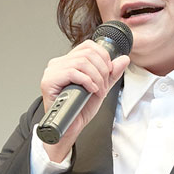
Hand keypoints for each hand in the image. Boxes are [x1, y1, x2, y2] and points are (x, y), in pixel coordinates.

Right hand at [39, 40, 129, 161]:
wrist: (70, 128)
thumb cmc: (80, 110)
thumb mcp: (100, 88)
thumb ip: (111, 74)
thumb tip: (124, 59)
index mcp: (68, 62)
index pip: (88, 46)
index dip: (103, 56)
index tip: (109, 72)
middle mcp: (58, 63)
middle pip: (87, 53)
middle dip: (102, 70)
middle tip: (104, 86)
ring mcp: (52, 71)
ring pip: (82, 62)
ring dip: (96, 78)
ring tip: (98, 91)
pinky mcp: (49, 80)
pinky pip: (73, 72)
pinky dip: (87, 81)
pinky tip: (90, 90)